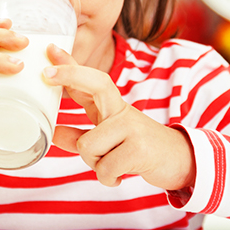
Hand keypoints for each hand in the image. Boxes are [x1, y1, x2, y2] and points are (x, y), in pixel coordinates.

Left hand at [44, 44, 195, 190]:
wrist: (182, 162)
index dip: (70, 67)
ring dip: (95, 163)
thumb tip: (54, 133)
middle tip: (47, 74)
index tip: (51, 51)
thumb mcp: (109, 141)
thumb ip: (81, 136)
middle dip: (69, 76)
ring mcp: (132, 127)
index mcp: (113, 107)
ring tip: (112, 165)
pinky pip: (104, 167)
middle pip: (95, 84)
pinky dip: (108, 178)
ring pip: (87, 145)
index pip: (91, 81)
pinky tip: (119, 176)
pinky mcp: (139, 148)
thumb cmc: (141, 150)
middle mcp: (122, 111)